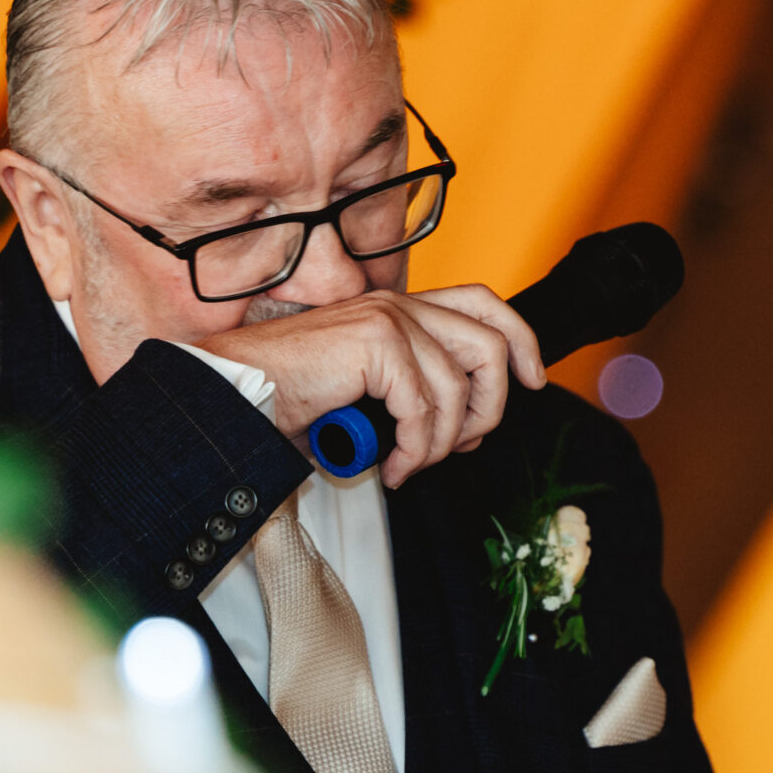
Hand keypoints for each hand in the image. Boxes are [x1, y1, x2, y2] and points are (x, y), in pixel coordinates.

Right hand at [198, 285, 542, 486]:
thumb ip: (413, 396)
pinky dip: (414, 450)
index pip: (483, 305)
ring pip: (459, 388)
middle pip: (489, 344)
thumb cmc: (290, 397)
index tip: (533, 379)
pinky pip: (424, 410)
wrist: (239, 394)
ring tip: (412, 464)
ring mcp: (388, 320)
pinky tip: (392, 468)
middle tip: (462, 445)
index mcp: (398, 309)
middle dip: (490, 406)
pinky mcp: (376, 345)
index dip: (521, 339)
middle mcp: (397, 306)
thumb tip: (459, 431)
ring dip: (444, 442)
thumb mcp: (367, 394)